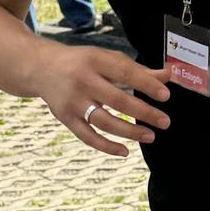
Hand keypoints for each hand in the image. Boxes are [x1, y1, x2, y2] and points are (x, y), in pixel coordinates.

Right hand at [38, 43, 171, 157]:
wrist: (42, 68)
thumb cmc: (82, 63)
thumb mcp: (107, 59)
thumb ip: (137, 70)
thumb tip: (168, 76)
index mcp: (95, 61)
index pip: (125, 73)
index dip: (146, 84)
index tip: (165, 96)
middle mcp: (82, 80)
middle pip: (116, 99)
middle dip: (143, 112)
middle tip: (164, 122)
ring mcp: (73, 101)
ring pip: (103, 121)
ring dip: (129, 132)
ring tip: (150, 137)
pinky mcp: (66, 118)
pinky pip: (88, 137)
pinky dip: (107, 146)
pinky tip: (125, 151)